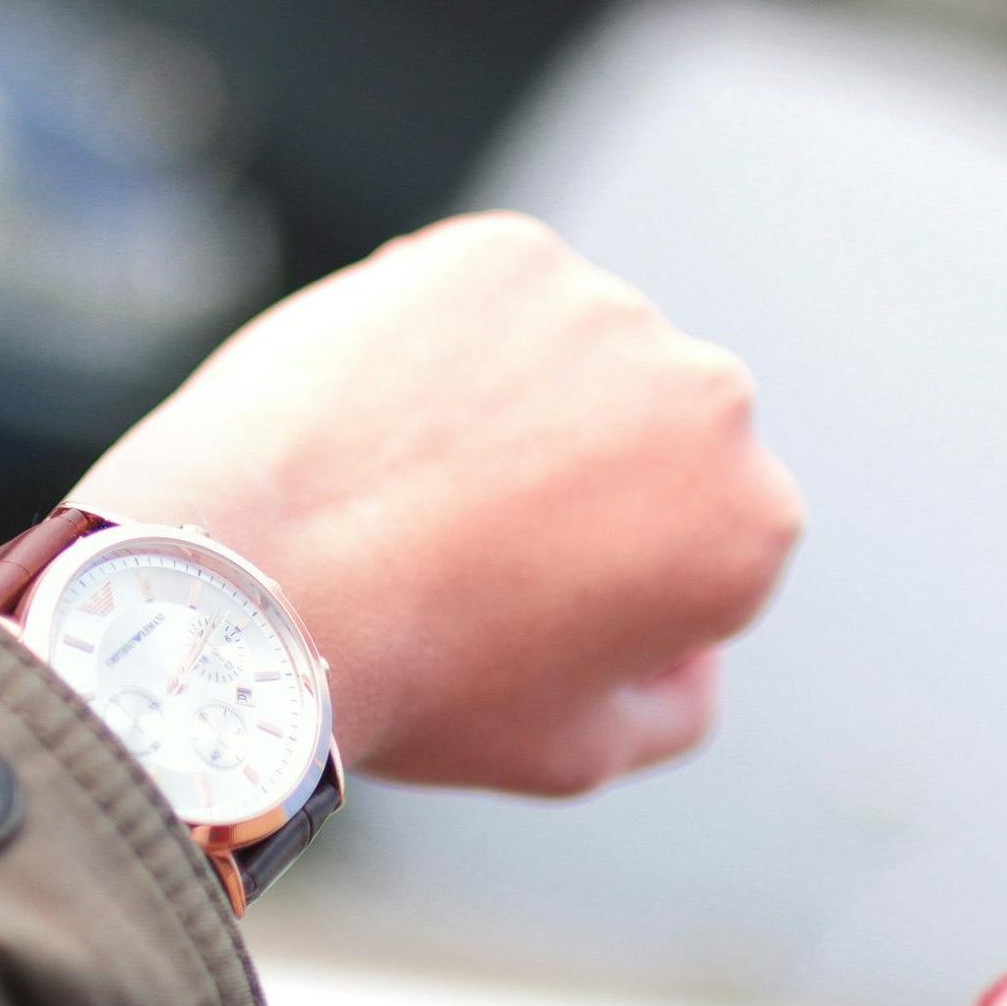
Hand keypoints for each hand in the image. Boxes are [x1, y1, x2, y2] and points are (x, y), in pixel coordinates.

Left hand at [74, 212, 803, 795]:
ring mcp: (604, 308)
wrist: (256, 586)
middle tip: (464, 535)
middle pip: (654, 435)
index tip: (524, 599)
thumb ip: (678, 704)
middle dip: (584, 476)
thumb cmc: (418, 686)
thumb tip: (696, 648)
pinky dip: (444, 342)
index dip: (616, 577)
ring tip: (407, 477)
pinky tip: (378, 413)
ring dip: (517, 400)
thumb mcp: (576, 753)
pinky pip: (489, 301)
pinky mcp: (503, 252)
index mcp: (749, 523)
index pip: (706, 537)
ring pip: (573, 356)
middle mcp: (711, 397)